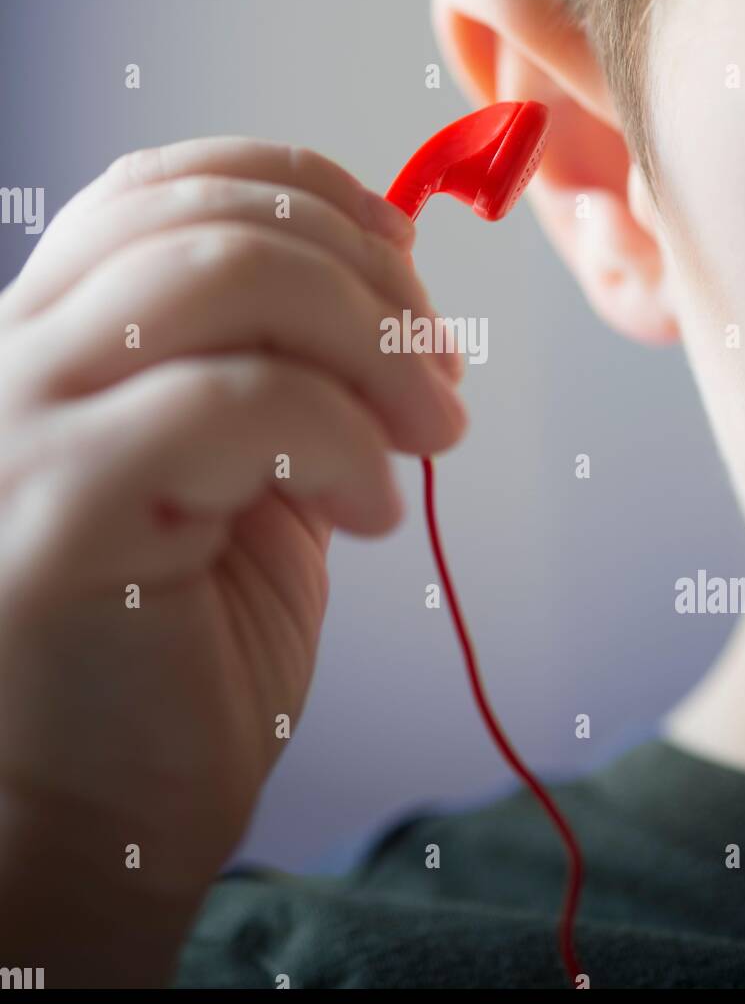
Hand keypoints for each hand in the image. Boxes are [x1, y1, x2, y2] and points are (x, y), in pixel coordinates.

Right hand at [0, 138, 465, 980]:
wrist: (99, 819)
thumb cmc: (183, 646)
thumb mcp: (250, 468)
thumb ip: (288, 364)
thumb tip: (391, 276)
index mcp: (54, 333)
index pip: (165, 183)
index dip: (308, 194)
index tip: (406, 264)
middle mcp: (10, 356)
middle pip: (208, 218)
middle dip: (367, 281)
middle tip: (441, 377)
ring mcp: (15, 428)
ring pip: (216, 276)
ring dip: (368, 344)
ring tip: (429, 434)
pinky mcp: (51, 513)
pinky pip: (230, 405)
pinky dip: (339, 439)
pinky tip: (372, 515)